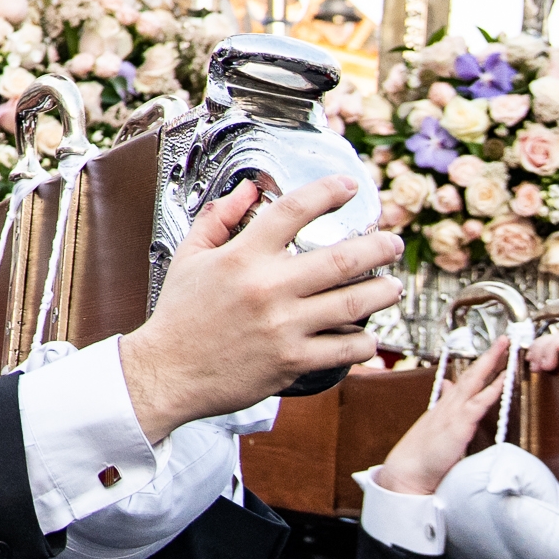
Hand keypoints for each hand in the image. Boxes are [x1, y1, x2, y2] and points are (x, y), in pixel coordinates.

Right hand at [121, 178, 403, 441]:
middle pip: (341, 259)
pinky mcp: (293, 361)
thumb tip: (248, 190)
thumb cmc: (179, 314)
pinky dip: (364, 341)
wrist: (167, 372)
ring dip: (383, 292)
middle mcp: (267, 288)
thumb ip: (218, 218)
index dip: (328, 191)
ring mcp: (283, 327)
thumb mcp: (189, 257)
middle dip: (378, 247)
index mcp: (242, 258)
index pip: (294, 210)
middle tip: (392, 243)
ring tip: (392, 286)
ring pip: (353, 303)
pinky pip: (346, 349)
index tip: (350, 186)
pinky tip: (365, 335)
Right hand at [376, 337, 507, 495]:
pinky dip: (491, 390)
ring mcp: (454, 413)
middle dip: (488, 356)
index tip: (492, 351)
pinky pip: (479, 403)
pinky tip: (502, 379)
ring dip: (490, 363)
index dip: (480, 365)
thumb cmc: (423, 455)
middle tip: (504, 339)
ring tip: (504, 348)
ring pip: (475, 382)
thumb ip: (444, 406)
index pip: (466, 380)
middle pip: (472, 374)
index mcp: (446, 407)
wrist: (409, 471)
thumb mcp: (435, 427)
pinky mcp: (459, 425)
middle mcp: (450, 405)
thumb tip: (448, 387)